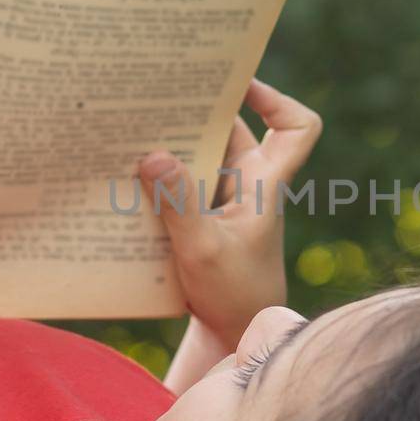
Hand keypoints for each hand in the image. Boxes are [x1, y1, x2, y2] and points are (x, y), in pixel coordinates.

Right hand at [137, 79, 320, 345]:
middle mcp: (248, 184)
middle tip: (157, 93)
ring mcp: (224, 202)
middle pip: (231, 131)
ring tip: (130, 124)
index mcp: (264, 183)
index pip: (297, 129)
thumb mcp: (203, 250)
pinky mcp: (201, 218)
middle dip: (199, 112)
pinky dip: (158, 176)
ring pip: (200, 157)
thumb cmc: (233, 294)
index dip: (278, 100)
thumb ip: (179, 204)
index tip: (241, 86)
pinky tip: (122, 172)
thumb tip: (152, 155)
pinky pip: (180, 183)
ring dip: (171, 144)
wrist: (234, 334)